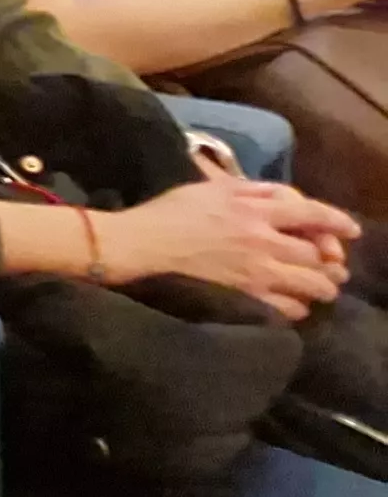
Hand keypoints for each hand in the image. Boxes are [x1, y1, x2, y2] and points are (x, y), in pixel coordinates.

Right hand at [102, 179, 352, 318]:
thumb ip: (253, 189)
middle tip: (335, 267)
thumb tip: (285, 198)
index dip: (337, 223)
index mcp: (257, 211)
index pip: (312, 215)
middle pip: (317, 256)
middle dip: (331, 263)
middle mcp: (264, 242)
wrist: (144, 243)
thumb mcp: (213, 187)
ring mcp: (256, 272)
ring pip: (309, 285)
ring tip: (322, 290)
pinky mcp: (244, 294)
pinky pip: (285, 308)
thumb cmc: (173, 211)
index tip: (352, 230)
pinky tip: (293, 306)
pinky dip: (296, 308)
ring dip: (322, 287)